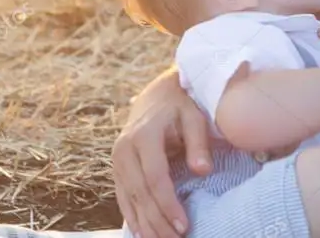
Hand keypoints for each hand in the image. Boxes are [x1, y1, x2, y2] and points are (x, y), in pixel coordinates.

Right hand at [112, 69, 211, 237]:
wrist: (157, 96)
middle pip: (140, 193)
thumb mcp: (194, 117)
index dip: (168, 204)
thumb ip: (198, 142)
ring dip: (145, 225)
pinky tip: (142, 234)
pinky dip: (132, 217)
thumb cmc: (181, 107)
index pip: (155, 177)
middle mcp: (125, 149)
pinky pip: (122, 196)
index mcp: (143, 135)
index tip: (183, 226)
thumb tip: (202, 170)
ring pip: (129, 198)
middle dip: (157, 221)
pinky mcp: (116, 167)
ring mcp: (117, 159)